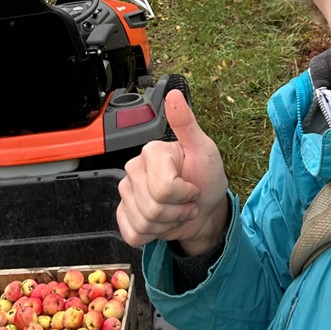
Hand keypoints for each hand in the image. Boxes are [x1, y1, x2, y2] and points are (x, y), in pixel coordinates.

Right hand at [117, 89, 228, 254]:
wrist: (205, 210)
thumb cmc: (206, 178)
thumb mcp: (204, 150)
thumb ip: (187, 124)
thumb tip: (174, 94)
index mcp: (152, 152)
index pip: (163, 188)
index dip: (184, 194)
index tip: (193, 186)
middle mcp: (134, 168)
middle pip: (152, 208)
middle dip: (177, 212)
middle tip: (187, 202)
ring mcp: (127, 191)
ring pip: (143, 222)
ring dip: (168, 224)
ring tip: (177, 211)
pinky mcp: (124, 213)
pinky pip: (132, 233)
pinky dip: (152, 235)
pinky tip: (162, 222)